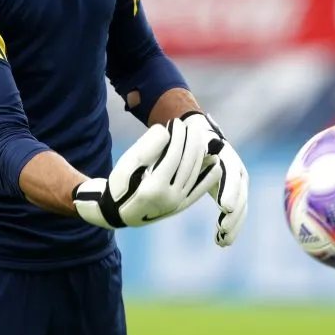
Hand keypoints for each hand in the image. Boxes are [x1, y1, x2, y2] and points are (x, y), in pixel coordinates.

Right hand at [72, 118, 204, 228]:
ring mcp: (177, 204)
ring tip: (197, 136)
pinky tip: (215, 163)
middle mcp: (169, 199)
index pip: (173, 156)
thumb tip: (167, 132)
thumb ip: (146, 146)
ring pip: (194, 175)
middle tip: (190, 125)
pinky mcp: (181, 207)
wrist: (119, 211)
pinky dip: (209, 176)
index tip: (177, 122)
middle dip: (190, 142)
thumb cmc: (120, 184)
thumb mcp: (127, 164)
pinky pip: (199, 190)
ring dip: (199, 154)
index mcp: (153, 188)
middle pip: (187, 164)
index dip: (177, 137)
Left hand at [175, 111, 248, 246]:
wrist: (201, 138)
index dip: (229, 191)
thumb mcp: (187, 145)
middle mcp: (237, 170)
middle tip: (223, 228)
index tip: (224, 207)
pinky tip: (221, 241)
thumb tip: (172, 161)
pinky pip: (236, 214)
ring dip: (234, 224)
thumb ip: (183, 154)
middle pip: (240, 194)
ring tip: (222, 240)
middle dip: (234, 213)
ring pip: (241, 207)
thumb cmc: (190, 143)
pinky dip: (231, 228)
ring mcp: (238, 184)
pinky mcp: (234, 196)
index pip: (231, 174)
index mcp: (226, 156)